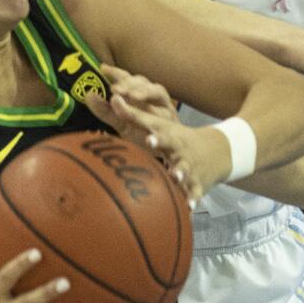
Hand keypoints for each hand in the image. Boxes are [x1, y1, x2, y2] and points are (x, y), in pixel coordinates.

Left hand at [85, 64, 178, 147]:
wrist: (169, 153)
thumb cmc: (144, 132)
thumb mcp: (122, 121)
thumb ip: (105, 110)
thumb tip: (88, 94)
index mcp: (144, 95)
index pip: (131, 78)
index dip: (118, 72)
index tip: (103, 69)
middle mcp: (156, 99)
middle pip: (143, 79)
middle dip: (131, 83)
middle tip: (116, 89)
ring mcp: (168, 112)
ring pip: (159, 93)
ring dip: (146, 92)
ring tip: (133, 96)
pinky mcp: (175, 130)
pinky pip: (169, 131)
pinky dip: (158, 137)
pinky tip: (149, 141)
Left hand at [89, 97, 226, 202]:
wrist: (215, 151)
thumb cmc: (171, 138)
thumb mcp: (152, 126)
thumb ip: (123, 114)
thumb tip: (88, 95)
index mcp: (162, 129)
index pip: (145, 117)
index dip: (132, 111)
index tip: (118, 100)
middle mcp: (175, 143)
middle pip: (167, 139)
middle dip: (159, 139)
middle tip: (150, 139)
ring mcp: (188, 161)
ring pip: (183, 165)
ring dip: (179, 170)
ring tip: (175, 175)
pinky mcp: (198, 179)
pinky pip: (195, 190)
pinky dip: (192, 198)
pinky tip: (189, 207)